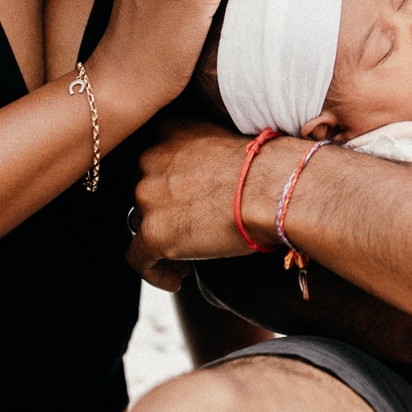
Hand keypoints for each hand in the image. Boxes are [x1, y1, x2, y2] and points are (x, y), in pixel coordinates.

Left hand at [127, 119, 301, 289]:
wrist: (272, 189)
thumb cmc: (265, 167)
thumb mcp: (223, 139)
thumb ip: (200, 153)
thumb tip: (203, 182)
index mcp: (169, 131)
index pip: (153, 160)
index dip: (166, 185)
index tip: (184, 201)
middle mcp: (149, 159)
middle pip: (145, 193)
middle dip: (164, 214)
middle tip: (190, 231)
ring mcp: (147, 196)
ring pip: (141, 224)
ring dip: (161, 241)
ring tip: (187, 259)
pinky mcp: (153, 232)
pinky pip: (138, 260)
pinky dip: (155, 273)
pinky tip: (176, 280)